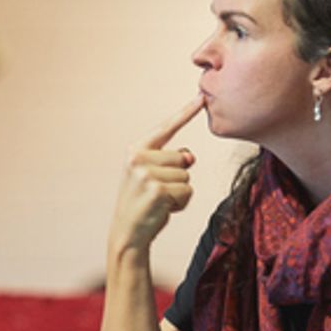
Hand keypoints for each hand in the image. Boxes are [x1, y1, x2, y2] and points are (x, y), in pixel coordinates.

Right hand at [108, 95, 204, 255]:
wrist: (128, 233)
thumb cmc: (143, 203)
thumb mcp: (152, 176)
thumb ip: (170, 160)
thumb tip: (190, 156)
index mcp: (136, 150)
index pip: (165, 128)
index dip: (185, 112)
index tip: (202, 98)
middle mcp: (138, 158)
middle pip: (182, 158)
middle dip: (177, 176)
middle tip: (157, 192)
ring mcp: (147, 174)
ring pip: (186, 175)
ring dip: (179, 192)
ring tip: (159, 201)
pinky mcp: (158, 190)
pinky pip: (186, 190)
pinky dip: (180, 203)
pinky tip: (163, 209)